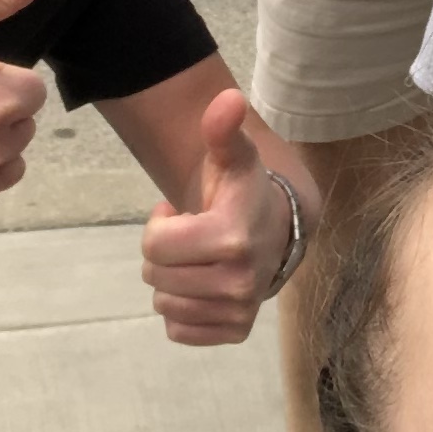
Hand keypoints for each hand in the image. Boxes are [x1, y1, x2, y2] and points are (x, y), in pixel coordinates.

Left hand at [138, 88, 314, 344]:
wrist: (277, 231)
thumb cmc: (244, 191)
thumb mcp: (232, 156)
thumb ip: (222, 129)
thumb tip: (227, 99)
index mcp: (232, 237)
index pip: (155, 246)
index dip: (159, 225)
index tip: (178, 213)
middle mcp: (239, 281)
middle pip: (155, 276)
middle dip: (163, 253)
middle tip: (189, 237)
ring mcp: (239, 309)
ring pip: (164, 304)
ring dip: (172, 281)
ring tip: (197, 259)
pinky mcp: (235, 331)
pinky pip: (178, 331)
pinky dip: (182, 311)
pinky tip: (202, 286)